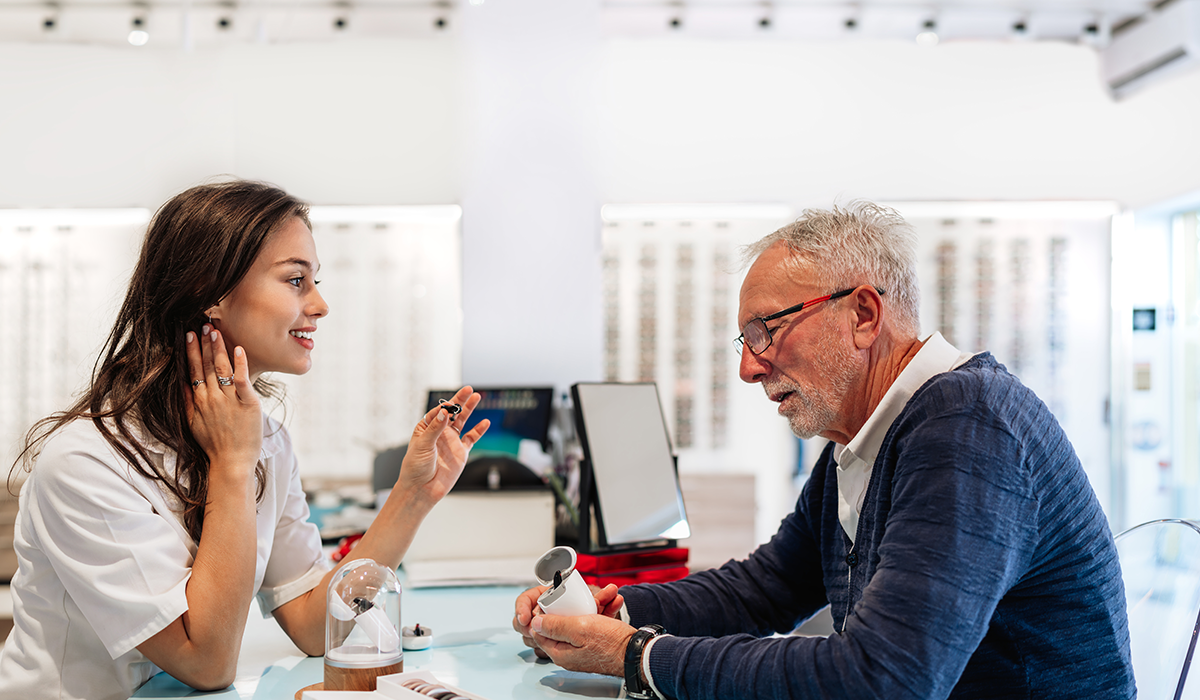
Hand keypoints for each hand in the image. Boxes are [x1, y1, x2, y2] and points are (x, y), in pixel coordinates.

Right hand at [184, 325, 261, 478]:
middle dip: (204, 344)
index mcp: (199, 401)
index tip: (189, 335)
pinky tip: (239, 349)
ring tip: (215, 331)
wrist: (231, 463)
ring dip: (218, 349)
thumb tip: (182, 385)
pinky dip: (240, 364)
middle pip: (206, 366)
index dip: (191, 351)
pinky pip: (241, 380)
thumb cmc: (214, 445)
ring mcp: (228, 400)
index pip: (193, 370)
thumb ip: (187, 403)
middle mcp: (211, 398)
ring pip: (221, 369)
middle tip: (202, 324)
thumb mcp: (193, 424)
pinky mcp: (247, 404)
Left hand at [397, 386, 489, 503]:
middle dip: (460, 401)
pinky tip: (485, 422)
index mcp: (426, 428)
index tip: (450, 405)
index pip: (438, 412)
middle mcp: (439, 433)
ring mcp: (451, 442)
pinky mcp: (461, 452)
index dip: (445, 406)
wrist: (422, 489)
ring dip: (469, 409)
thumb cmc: (415, 468)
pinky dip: (478, 430)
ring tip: (477, 397)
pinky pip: (471, 438)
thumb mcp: (423, 445)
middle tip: (468, 390)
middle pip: (452, 413)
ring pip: (463, 421)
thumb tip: (445, 412)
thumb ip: (436, 428)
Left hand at [512, 583, 623, 657]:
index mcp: (560, 652)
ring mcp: (583, 648)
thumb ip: (555, 626)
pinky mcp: (596, 643)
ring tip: (608, 594)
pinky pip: (595, 623)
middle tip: (585, 595)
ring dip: (595, 604)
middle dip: (574, 604)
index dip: (545, 613)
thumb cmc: (610, 644)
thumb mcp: (578, 629)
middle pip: (563, 623)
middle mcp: (570, 652)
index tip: (553, 601)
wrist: (637, 652)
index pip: (541, 632)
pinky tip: (612, 602)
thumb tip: (535, 623)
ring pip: (582, 619)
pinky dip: (603, 611)